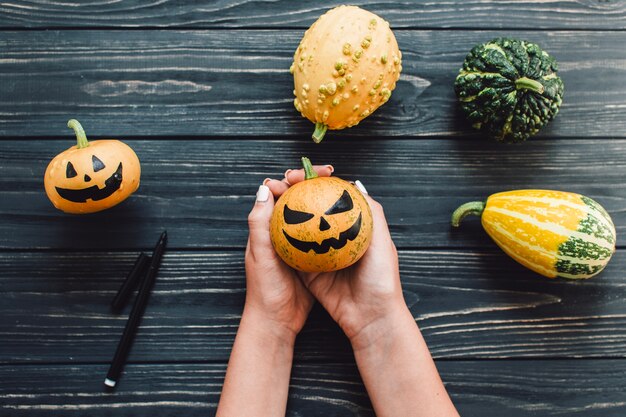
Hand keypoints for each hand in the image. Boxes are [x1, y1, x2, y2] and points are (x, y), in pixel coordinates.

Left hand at [243, 165, 332, 340]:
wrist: (277, 320)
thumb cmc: (266, 290)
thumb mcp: (261, 255)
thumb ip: (260, 223)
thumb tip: (266, 188)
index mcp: (267, 226)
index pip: (280, 190)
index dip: (294, 176)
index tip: (308, 174)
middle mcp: (283, 229)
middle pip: (300, 196)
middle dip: (313, 180)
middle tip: (330, 174)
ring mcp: (300, 241)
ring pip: (314, 211)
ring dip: (326, 196)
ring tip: (342, 188)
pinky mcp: (313, 254)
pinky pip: (325, 230)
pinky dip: (334, 220)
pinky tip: (348, 217)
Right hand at [270, 168, 407, 350]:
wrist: (369, 319)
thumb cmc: (381, 280)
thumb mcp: (383, 243)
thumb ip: (372, 213)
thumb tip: (355, 184)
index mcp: (353, 228)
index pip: (332, 197)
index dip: (318, 181)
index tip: (305, 174)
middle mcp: (335, 238)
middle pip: (312, 207)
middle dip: (297, 191)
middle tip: (286, 182)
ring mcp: (320, 254)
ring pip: (300, 227)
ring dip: (286, 210)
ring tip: (274, 196)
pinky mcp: (308, 271)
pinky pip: (292, 252)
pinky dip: (282, 238)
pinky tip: (272, 225)